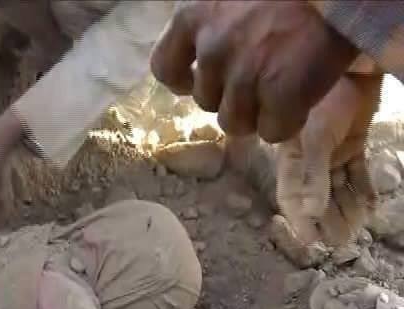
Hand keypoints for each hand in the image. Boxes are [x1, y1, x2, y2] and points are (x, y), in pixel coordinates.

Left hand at [150, 1, 358, 142]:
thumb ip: (212, 26)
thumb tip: (204, 65)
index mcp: (193, 16)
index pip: (165, 69)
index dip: (184, 80)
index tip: (197, 80)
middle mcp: (211, 48)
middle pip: (206, 102)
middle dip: (231, 95)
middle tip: (262, 74)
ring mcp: (244, 74)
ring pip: (235, 123)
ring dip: (258, 114)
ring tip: (284, 84)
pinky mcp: (280, 94)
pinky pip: (273, 132)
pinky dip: (288, 121)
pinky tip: (302, 95)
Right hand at [275, 71, 381, 245]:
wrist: (349, 66)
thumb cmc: (321, 101)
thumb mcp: (312, 140)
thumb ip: (309, 177)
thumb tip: (308, 215)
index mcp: (291, 158)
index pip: (292, 197)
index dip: (299, 220)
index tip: (309, 242)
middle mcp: (310, 159)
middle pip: (318, 197)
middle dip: (327, 221)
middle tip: (336, 244)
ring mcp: (332, 152)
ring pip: (339, 188)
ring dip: (345, 210)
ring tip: (353, 233)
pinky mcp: (353, 144)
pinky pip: (358, 174)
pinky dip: (363, 191)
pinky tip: (369, 209)